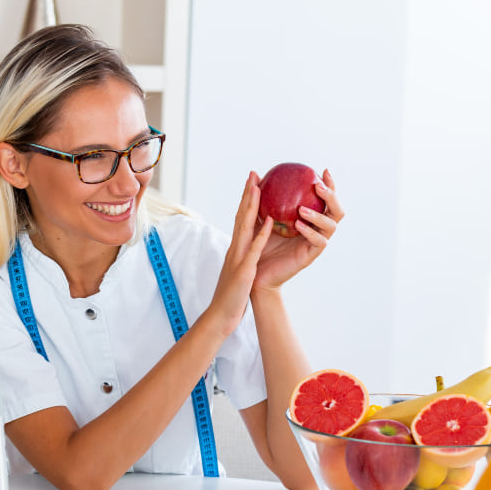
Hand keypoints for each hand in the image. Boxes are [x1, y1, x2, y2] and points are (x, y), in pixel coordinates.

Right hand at [205, 175, 275, 334]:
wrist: (220, 315)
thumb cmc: (231, 296)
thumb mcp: (239, 271)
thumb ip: (244, 257)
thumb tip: (251, 247)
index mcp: (236, 248)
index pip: (241, 219)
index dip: (246, 200)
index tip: (251, 183)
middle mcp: (236, 248)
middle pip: (241, 216)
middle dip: (247, 195)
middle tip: (253, 174)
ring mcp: (239, 258)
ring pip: (245, 227)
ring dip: (251, 207)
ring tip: (258, 187)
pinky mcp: (244, 270)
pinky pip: (254, 249)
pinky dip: (261, 234)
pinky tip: (269, 221)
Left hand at [252, 169, 343, 292]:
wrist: (258, 271)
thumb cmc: (260, 244)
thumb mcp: (261, 217)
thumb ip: (263, 198)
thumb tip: (256, 174)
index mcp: (310, 218)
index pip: (326, 199)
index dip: (329, 184)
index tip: (322, 170)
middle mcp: (318, 229)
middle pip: (337, 210)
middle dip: (332, 196)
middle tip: (319, 187)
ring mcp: (316, 242)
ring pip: (331, 225)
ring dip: (319, 215)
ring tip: (302, 209)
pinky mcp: (311, 255)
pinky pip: (318, 242)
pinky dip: (310, 232)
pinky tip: (298, 225)